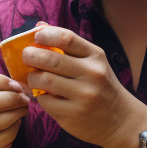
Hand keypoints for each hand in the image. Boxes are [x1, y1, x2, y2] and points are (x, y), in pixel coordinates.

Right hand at [0, 73, 30, 147]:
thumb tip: (21, 87)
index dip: (5, 81)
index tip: (18, 86)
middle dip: (15, 98)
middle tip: (26, 100)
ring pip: (4, 117)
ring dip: (20, 112)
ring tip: (24, 111)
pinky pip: (9, 133)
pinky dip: (17, 127)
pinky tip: (15, 126)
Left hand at [22, 26, 146, 147]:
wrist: (121, 121)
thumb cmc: (100, 86)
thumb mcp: (91, 63)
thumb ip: (66, 45)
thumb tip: (39, 26)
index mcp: (95, 57)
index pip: (67, 38)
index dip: (46, 35)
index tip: (36, 37)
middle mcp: (93, 74)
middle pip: (51, 59)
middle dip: (30, 55)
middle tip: (25, 56)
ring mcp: (84, 95)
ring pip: (44, 80)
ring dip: (32, 77)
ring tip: (33, 77)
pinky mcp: (74, 114)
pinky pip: (45, 101)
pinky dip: (39, 97)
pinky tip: (44, 96)